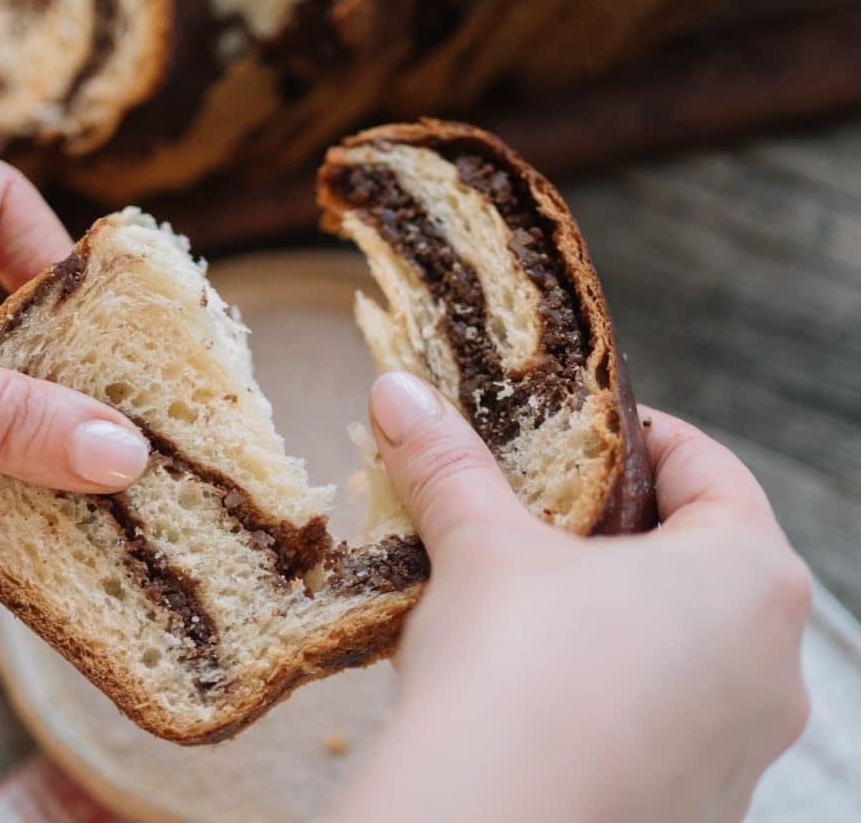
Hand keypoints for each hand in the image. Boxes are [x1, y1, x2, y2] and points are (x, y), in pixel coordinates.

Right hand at [333, 373, 810, 822]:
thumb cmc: (516, 676)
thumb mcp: (480, 547)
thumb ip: (448, 462)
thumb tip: (401, 392)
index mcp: (749, 579)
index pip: (709, 468)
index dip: (636, 435)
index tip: (577, 431)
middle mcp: (771, 667)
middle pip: (697, 556)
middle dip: (610, 525)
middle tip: (535, 507)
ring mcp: (740, 749)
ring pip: (681, 642)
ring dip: (607, 607)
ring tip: (520, 592)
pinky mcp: (696, 807)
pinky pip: (660, 718)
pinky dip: (605, 683)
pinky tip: (528, 680)